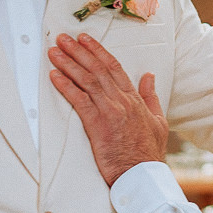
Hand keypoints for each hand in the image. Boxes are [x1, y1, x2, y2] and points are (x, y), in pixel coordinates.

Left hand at [49, 33, 169, 185]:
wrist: (142, 174)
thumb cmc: (148, 152)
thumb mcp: (158, 120)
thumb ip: (151, 97)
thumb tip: (148, 76)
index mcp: (134, 99)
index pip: (114, 67)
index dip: (98, 51)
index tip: (85, 39)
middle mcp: (122, 101)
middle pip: (97, 69)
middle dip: (78, 51)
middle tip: (63, 38)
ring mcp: (109, 111)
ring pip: (87, 81)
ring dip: (68, 64)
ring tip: (54, 52)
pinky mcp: (98, 125)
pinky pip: (79, 100)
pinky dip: (65, 86)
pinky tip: (54, 76)